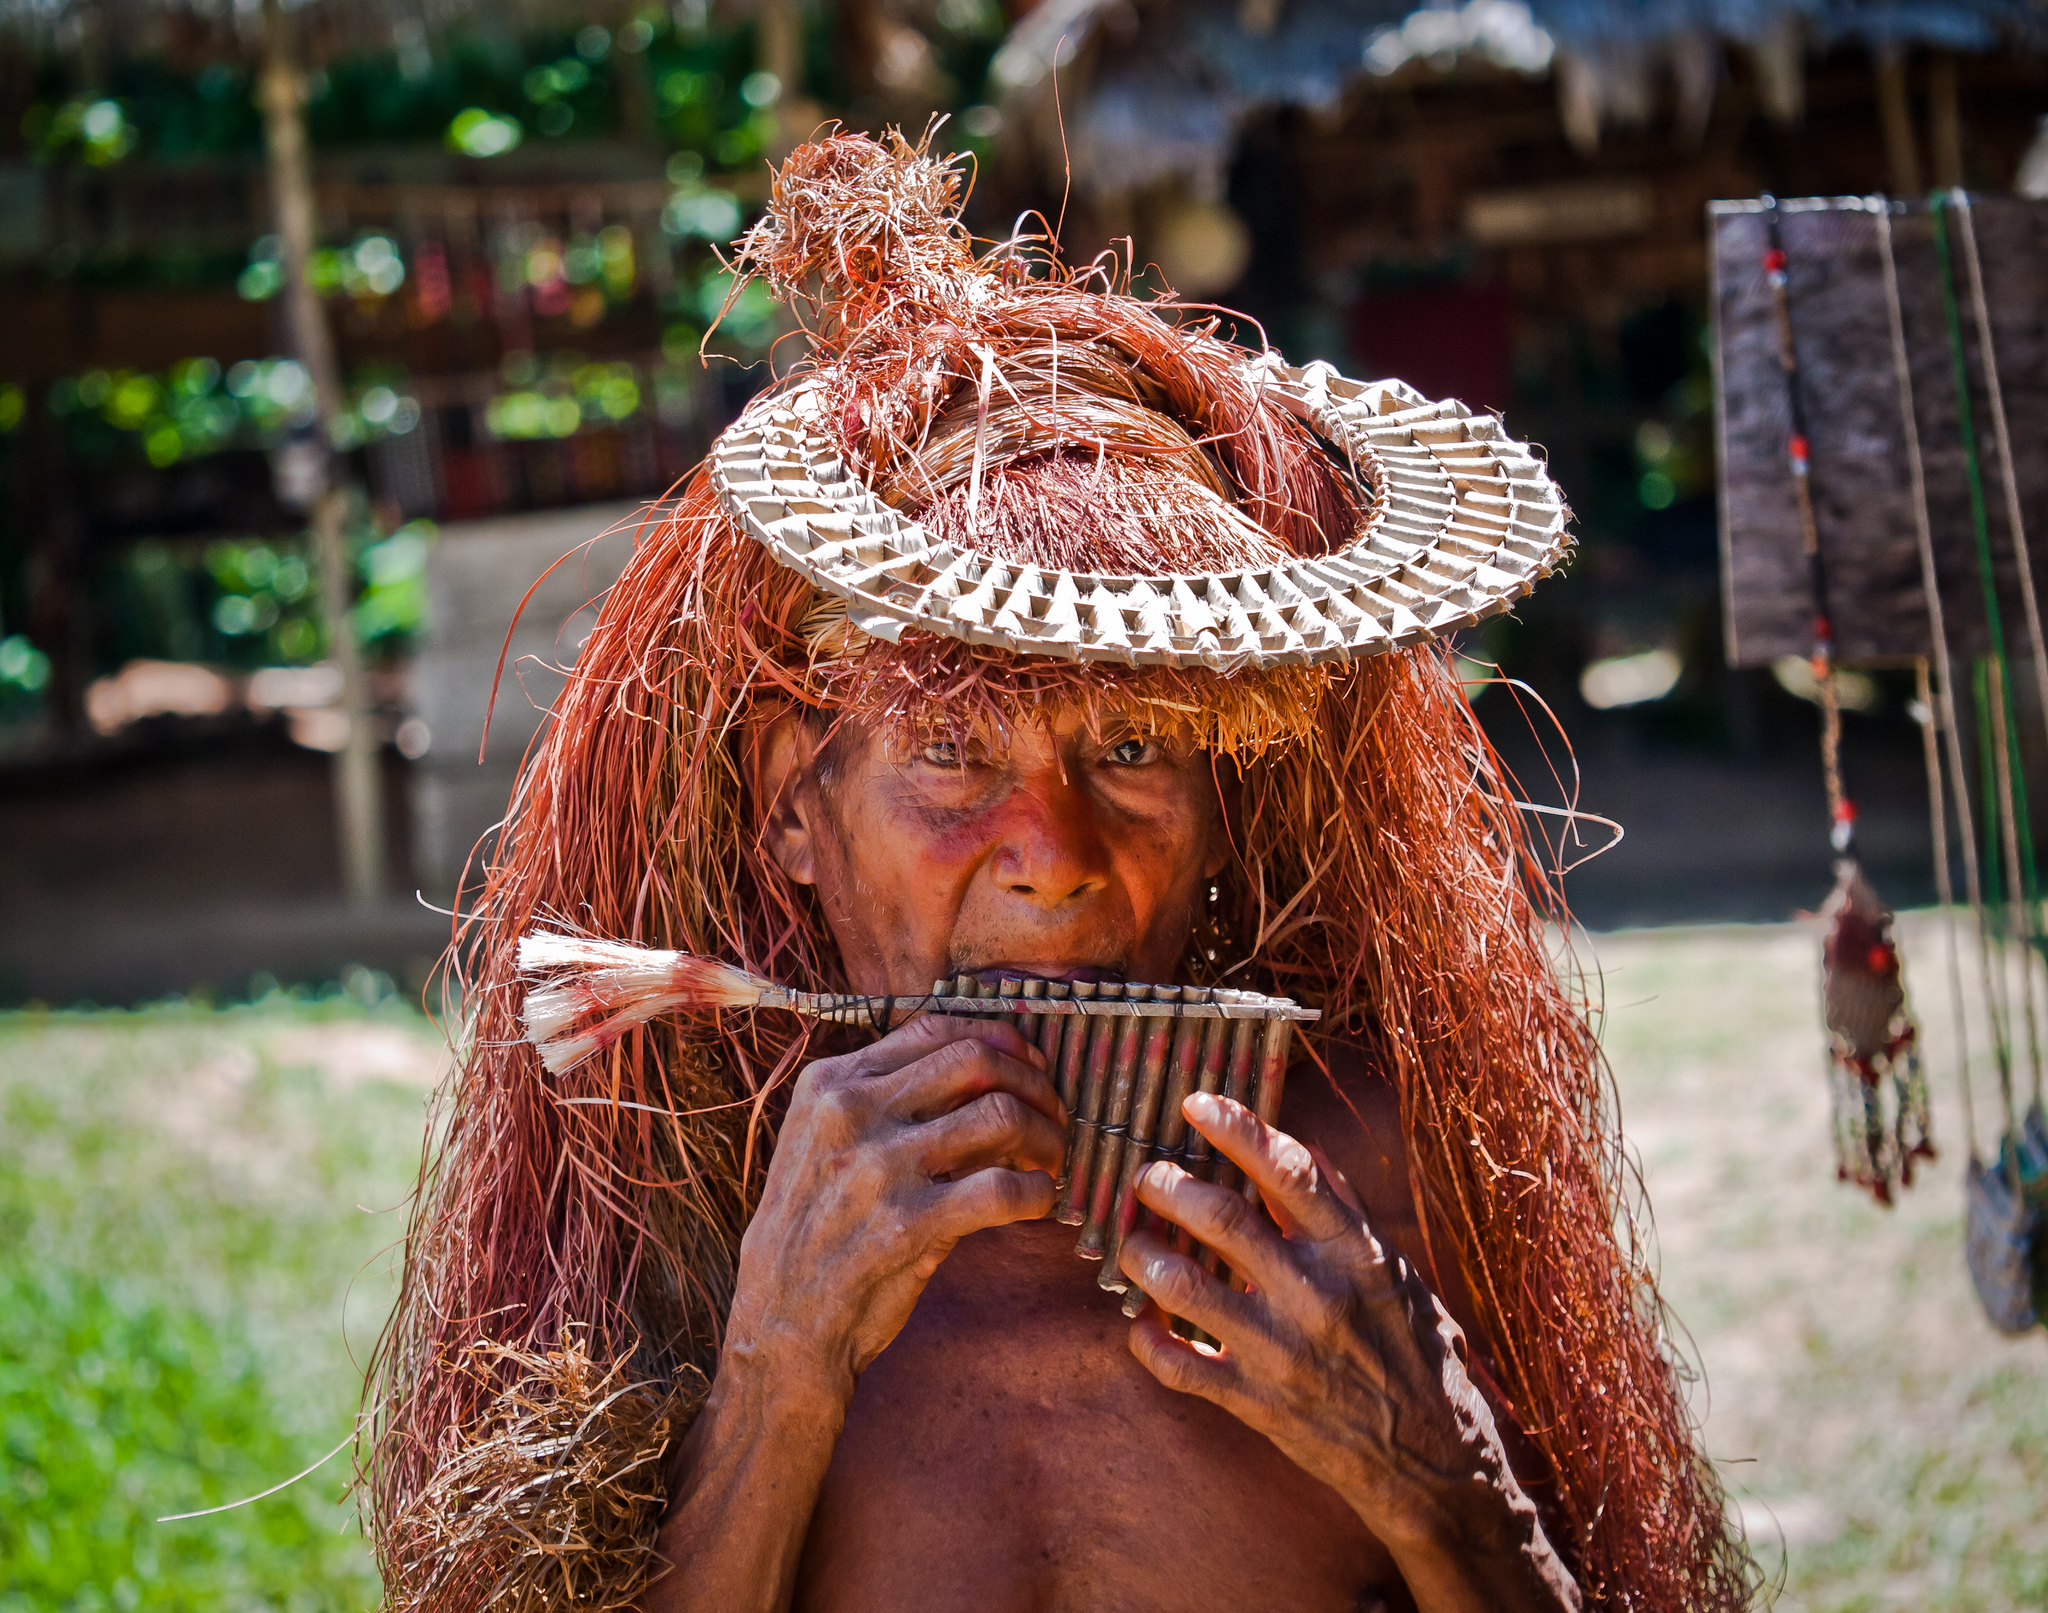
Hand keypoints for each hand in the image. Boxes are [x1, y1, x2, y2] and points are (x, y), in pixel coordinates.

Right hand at [724, 1014, 1066, 1397]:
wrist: (780, 1324)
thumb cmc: (812, 1232)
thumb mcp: (822, 1142)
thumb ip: (886, 1100)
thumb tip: (984, 1071)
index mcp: (831, 1083)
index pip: (936, 1027)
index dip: (1000, 1040)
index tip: (1029, 1067)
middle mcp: (852, 1112)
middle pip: (977, 1060)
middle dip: (1034, 1083)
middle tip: (1052, 1116)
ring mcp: (879, 1168)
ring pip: (1000, 1114)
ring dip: (1046, 1136)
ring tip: (1051, 1160)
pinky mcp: (908, 1226)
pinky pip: (1004, 1189)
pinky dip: (1039, 1192)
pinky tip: (1039, 1202)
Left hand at [1117, 1092, 1576, 1609]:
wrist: (1438, 1462)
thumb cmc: (1417, 1353)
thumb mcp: (1394, 1272)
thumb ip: (1344, 1213)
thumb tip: (1301, 1149)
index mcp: (1354, 1253)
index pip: (1288, 1171)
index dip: (1236, 1127)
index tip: (1194, 1102)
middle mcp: (1315, 1295)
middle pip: (1222, 1220)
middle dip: (1168, 1186)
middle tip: (1145, 1176)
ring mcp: (1281, 1352)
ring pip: (1185, 1289)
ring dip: (1143, 1257)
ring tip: (1132, 1243)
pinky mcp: (1256, 1404)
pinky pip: (1179, 1366)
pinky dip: (1147, 1340)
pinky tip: (1141, 1322)